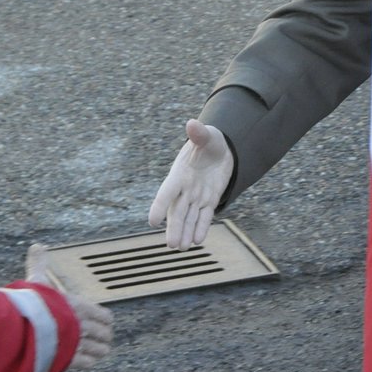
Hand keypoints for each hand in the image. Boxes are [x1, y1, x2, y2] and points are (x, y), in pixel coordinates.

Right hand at [24, 244, 113, 369]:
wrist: (21, 329)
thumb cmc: (30, 303)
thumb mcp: (37, 282)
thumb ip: (40, 265)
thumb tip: (37, 245)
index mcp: (80, 306)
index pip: (104, 315)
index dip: (104, 319)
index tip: (103, 321)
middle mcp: (83, 325)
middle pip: (104, 333)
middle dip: (103, 335)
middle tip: (101, 338)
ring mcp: (77, 344)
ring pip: (99, 349)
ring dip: (97, 350)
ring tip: (97, 351)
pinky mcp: (68, 360)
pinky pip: (86, 363)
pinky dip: (87, 361)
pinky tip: (86, 361)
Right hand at [149, 119, 234, 249]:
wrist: (220, 150)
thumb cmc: (209, 141)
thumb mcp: (207, 136)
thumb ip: (199, 134)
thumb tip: (192, 123)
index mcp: (179, 174)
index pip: (167, 192)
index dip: (159, 206)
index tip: (151, 221)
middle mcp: (185, 188)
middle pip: (177, 211)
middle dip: (175, 227)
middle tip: (172, 245)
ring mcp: (197, 196)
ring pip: (189, 218)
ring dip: (186, 232)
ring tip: (182, 248)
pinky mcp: (209, 200)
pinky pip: (204, 217)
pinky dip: (201, 227)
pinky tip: (198, 240)